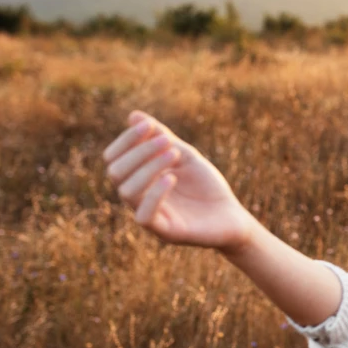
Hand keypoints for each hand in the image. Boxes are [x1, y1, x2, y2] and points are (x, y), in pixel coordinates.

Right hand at [102, 110, 255, 254]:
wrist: (233, 216)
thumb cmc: (207, 186)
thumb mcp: (185, 156)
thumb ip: (161, 137)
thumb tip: (134, 115)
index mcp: (138, 178)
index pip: (114, 158)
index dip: (127, 140)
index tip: (149, 126)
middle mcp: (138, 197)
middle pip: (115, 172)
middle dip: (139, 151)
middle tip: (168, 141)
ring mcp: (150, 215)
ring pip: (127, 191)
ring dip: (149, 167)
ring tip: (175, 153)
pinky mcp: (165, 232)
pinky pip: (144, 216)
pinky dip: (154, 193)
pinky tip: (171, 177)